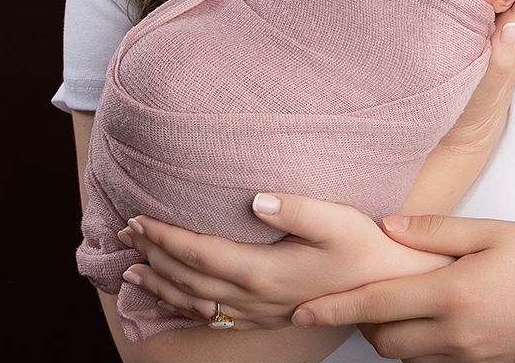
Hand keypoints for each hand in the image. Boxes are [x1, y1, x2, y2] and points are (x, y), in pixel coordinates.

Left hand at [118, 193, 452, 329]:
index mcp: (263, 270)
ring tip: (132, 270)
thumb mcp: (338, 220)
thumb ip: (297, 208)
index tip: (138, 217)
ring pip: (195, 301)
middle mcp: (255, 296)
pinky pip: (214, 316)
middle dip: (153, 255)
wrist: (388, 288)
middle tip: (126, 233)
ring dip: (161, 284)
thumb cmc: (365, 247)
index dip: (164, 236)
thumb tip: (256, 198)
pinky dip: (184, 307)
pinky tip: (175, 298)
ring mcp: (260, 311)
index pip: (198, 253)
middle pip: (188, 277)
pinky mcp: (268, 317)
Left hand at [293, 214, 514, 362]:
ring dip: (390, 336)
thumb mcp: (494, 231)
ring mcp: (470, 358)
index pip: (376, 304)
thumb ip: (436, 230)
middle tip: (359, 293)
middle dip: (361, 322)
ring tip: (393, 306)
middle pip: (383, 340)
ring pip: (405, 358)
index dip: (334, 308)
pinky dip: (419, 349)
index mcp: (452, 293)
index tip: (301, 309)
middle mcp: (456, 334)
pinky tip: (429, 322)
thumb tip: (387, 225)